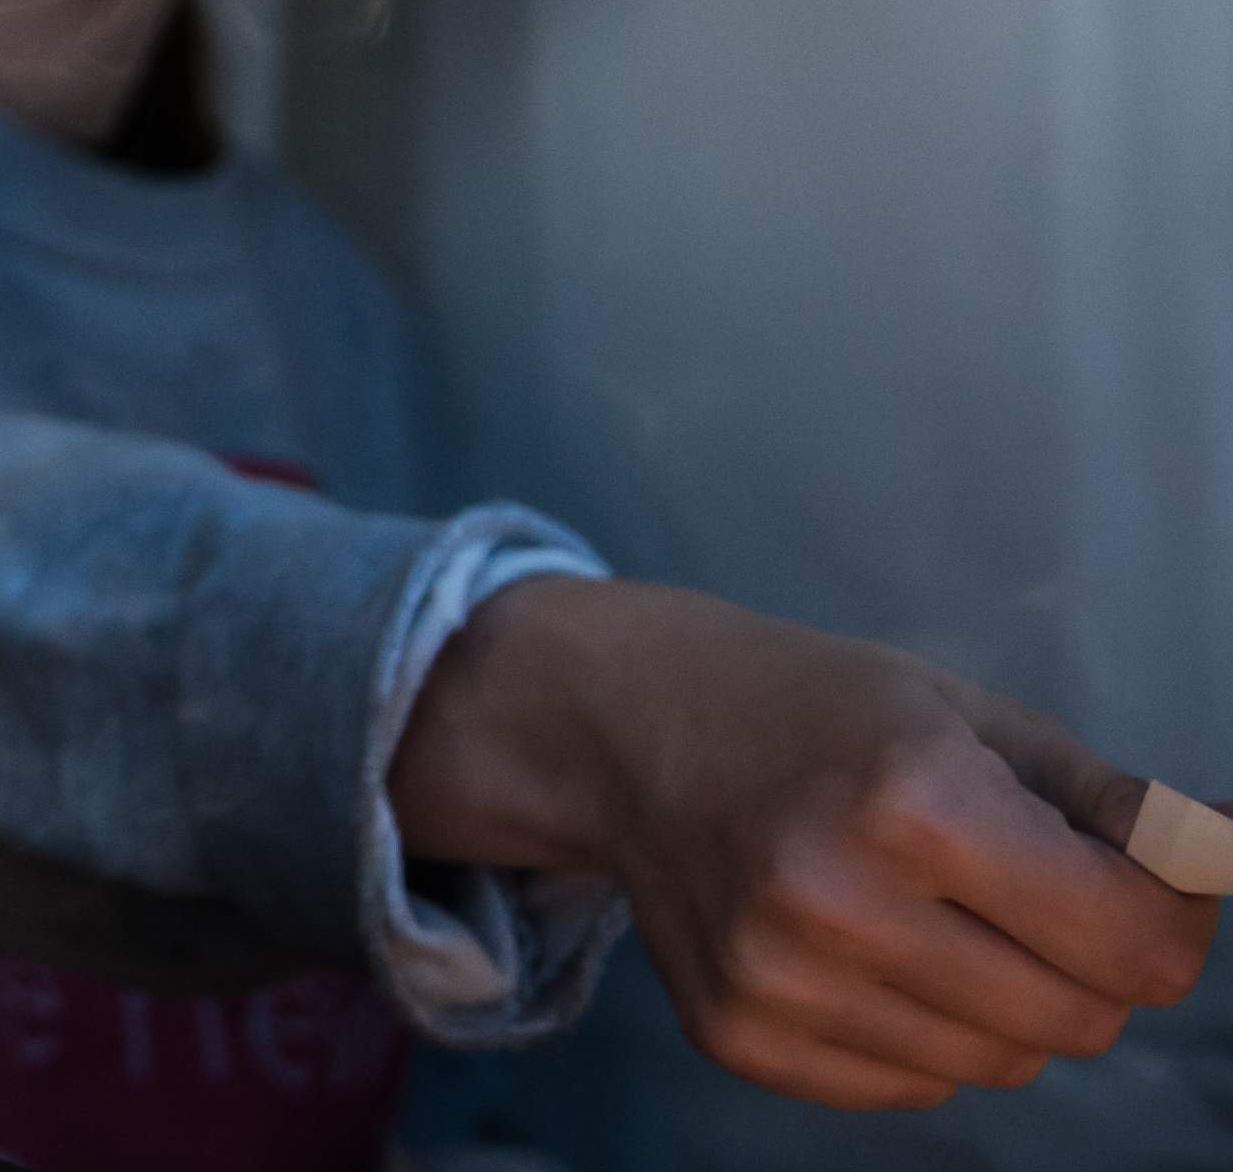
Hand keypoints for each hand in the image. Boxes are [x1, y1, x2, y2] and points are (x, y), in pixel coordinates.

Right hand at [388, 576, 1215, 1108]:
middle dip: (1094, 966)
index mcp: (914, 801)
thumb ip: (1107, 802)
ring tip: (941, 918)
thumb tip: (1217, 867)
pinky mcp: (739, 1034)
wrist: (621, 728)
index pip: (1137, 947)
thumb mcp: (965, 713)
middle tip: (1040, 899)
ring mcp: (778, 978)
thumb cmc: (814, 709)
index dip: (1173, 922)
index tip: (1152, 887)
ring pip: (1004, 1064)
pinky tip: (870, 951)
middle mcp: (837, 899)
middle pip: (1083, 1021)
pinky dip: (925, 1034)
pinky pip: (913, 1086)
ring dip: (1009, 1003)